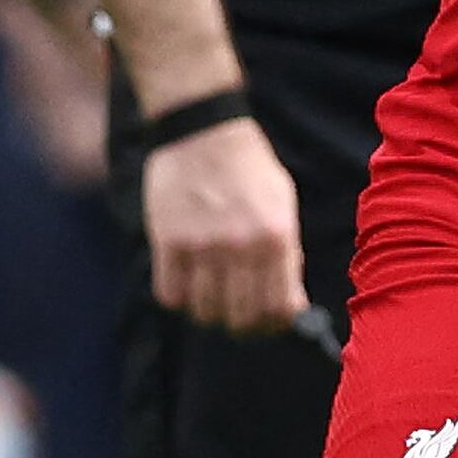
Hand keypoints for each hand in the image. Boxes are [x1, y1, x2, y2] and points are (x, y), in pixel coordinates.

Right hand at [141, 110, 307, 332]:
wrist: (203, 132)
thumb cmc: (249, 170)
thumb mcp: (283, 205)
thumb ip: (287, 252)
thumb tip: (289, 303)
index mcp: (276, 236)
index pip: (280, 307)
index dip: (276, 324)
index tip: (270, 323)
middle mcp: (241, 245)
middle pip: (241, 317)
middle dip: (243, 326)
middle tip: (238, 318)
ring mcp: (202, 245)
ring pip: (204, 311)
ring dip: (209, 312)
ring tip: (211, 298)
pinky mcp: (168, 241)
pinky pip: (170, 295)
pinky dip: (178, 298)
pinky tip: (185, 283)